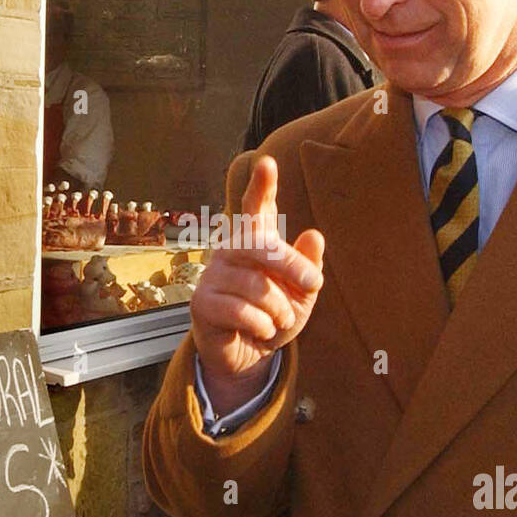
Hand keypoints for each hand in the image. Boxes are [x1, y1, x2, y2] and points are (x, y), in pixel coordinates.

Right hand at [190, 156, 324, 413]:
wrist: (249, 354)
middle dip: (291, 265)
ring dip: (280, 311)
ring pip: (258, 287)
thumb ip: (308, 267)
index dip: (262, 186)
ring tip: (279, 321)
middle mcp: (231, 250)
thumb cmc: (275, 315)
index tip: (267, 162)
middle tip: (313, 284)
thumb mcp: (301, 295)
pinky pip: (242, 311)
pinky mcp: (202, 302)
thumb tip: (314, 236)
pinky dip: (262, 327)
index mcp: (256, 242)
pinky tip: (260, 331)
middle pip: (261, 244)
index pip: (258, 208)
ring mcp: (214, 274)